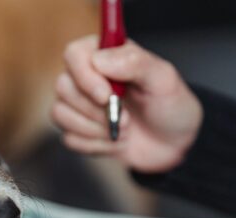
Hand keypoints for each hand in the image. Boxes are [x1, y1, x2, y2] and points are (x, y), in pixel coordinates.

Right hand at [52, 36, 202, 172]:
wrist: (174, 144)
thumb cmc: (170, 106)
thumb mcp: (163, 79)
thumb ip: (135, 62)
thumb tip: (99, 59)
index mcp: (105, 55)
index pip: (74, 54)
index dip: (85, 76)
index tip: (106, 96)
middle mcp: (85, 77)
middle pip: (63, 86)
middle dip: (95, 110)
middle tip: (126, 119)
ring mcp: (78, 105)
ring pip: (60, 113)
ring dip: (96, 129)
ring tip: (124, 131)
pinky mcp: (77, 130)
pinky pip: (69, 138)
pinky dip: (95, 145)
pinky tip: (115, 142)